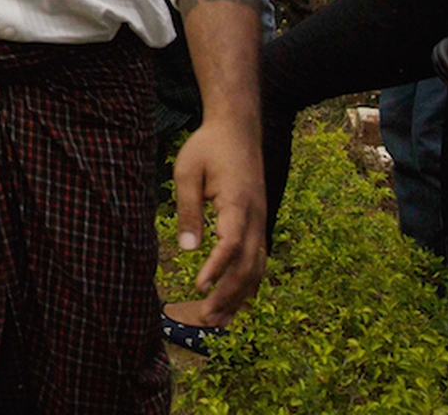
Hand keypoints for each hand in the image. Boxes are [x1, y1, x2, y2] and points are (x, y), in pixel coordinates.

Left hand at [170, 115, 267, 324]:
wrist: (237, 129)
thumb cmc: (208, 147)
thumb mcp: (187, 172)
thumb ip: (187, 210)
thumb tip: (187, 249)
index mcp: (237, 202)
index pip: (231, 244)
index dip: (217, 269)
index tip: (199, 287)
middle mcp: (255, 216)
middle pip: (248, 264)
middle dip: (229, 295)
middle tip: (206, 318)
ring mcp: (261, 220)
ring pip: (257, 266)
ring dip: (240, 295)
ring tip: (219, 319)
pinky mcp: (258, 222)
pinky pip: (258, 258)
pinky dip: (248, 282)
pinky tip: (236, 299)